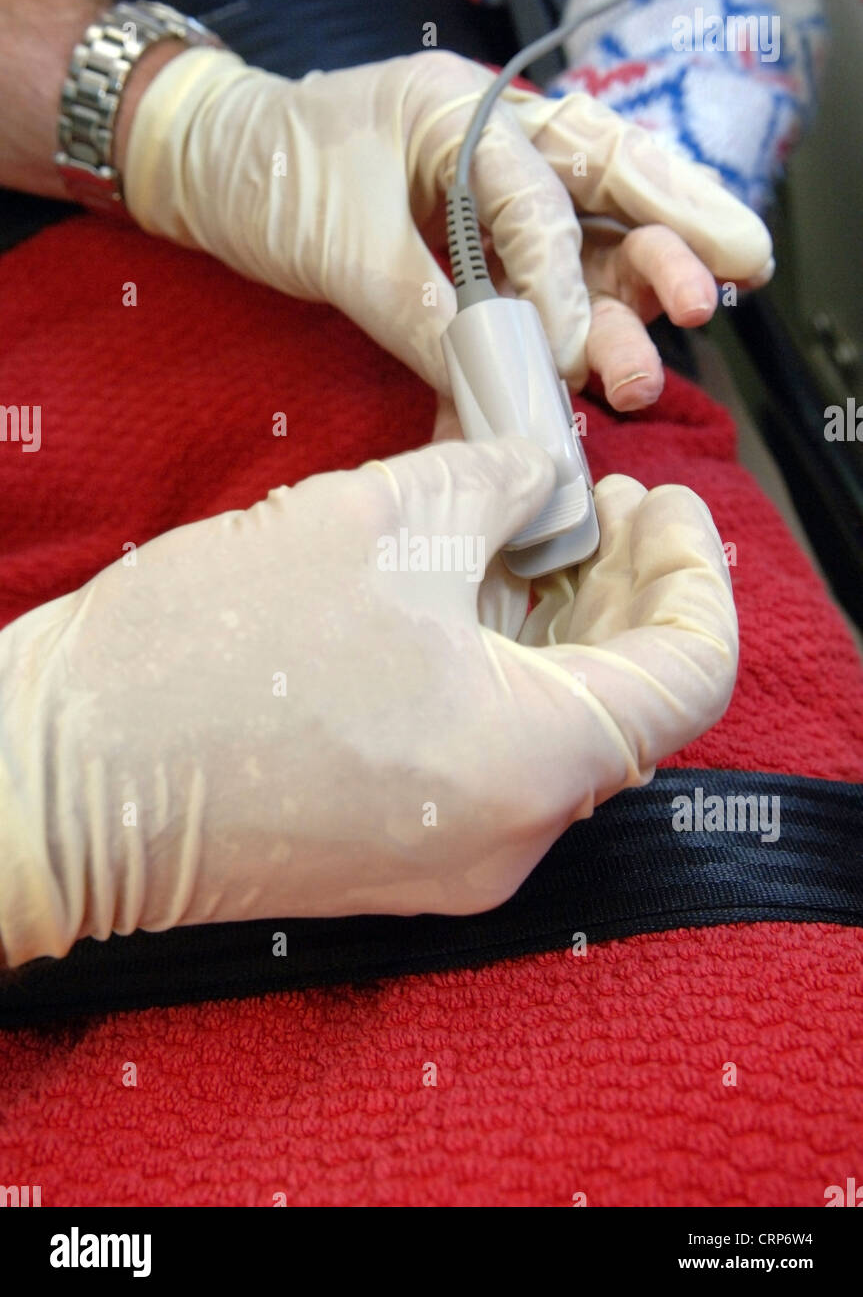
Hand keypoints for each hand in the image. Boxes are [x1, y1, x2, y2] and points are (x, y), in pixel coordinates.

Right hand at [0, 440, 736, 965]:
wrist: (63, 777)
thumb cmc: (204, 657)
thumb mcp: (379, 521)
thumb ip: (499, 484)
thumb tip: (543, 478)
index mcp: (532, 763)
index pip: (691, 672)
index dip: (694, 569)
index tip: (663, 498)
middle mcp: (512, 835)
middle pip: (627, 700)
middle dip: (623, 586)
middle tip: (594, 498)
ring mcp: (454, 855)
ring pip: (557, 726)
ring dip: (562, 625)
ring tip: (529, 527)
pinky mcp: (398, 848)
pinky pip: (492, 754)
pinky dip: (504, 672)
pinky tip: (470, 594)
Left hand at [123, 48, 771, 402]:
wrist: (203, 174)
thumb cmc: (265, 171)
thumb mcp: (338, 238)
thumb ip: (417, 307)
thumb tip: (489, 381)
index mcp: (466, 114)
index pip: (545, 193)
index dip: (570, 277)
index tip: (579, 351)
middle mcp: (494, 151)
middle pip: (605, 195)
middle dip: (665, 248)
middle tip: (710, 300)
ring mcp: (486, 202)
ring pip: (582, 249)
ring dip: (617, 312)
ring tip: (637, 376)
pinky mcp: (468, 252)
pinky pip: (528, 294)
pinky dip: (552, 339)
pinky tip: (578, 377)